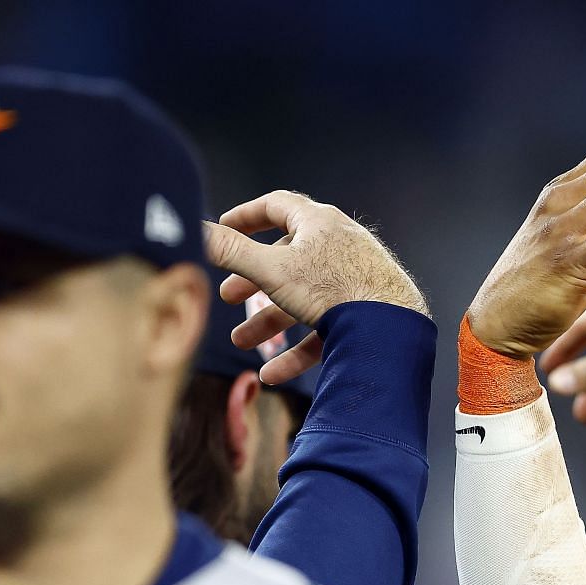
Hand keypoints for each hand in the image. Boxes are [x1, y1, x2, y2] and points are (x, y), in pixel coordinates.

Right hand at [203, 192, 429, 384]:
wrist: (394, 329)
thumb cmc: (335, 289)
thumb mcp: (271, 270)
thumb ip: (230, 251)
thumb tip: (192, 230)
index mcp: (320, 224)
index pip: (277, 207)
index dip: (247, 217)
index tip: (225, 230)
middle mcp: (342, 247)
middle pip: (288, 260)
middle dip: (254, 282)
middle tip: (229, 298)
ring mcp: (358, 281)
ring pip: (304, 300)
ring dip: (271, 322)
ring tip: (244, 344)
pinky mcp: (369, 316)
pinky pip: (328, 331)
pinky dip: (299, 350)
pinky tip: (273, 375)